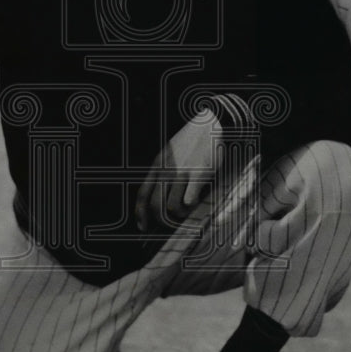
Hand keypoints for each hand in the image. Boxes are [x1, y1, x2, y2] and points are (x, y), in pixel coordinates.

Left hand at [136, 108, 223, 230]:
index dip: (140, 214)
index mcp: (158, 165)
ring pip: (171, 207)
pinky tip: (198, 200)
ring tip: (189, 209)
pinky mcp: (199, 174)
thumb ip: (163, 171)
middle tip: (174, 222)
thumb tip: (160, 193)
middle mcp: (166, 170)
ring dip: (180, 215)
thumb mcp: (169, 153)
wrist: (209, 124)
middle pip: (155, 206)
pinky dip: (192, 206)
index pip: (142, 194)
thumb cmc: (191, 141)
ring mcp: (182, 172)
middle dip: (163, 220)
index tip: (143, 227)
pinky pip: (189, 200)